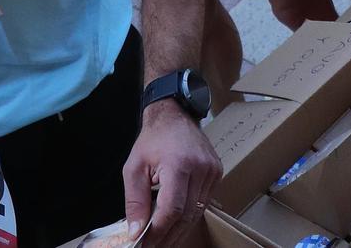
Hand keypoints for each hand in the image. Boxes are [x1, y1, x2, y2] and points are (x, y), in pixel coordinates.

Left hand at [122, 104, 221, 247]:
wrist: (174, 115)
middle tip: (152, 247)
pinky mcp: (217, 172)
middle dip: (168, 236)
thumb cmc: (152, 140)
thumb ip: (135, 201)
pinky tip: (175, 224)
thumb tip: (136, 232)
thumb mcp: (134, 168)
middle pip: (187, 215)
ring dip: (179, 230)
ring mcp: (213, 171)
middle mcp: (201, 168)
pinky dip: (189, 216)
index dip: (159, 232)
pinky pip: (204, 202)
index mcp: (179, 164)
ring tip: (162, 241)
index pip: (173, 209)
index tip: (144, 244)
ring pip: (197, 212)